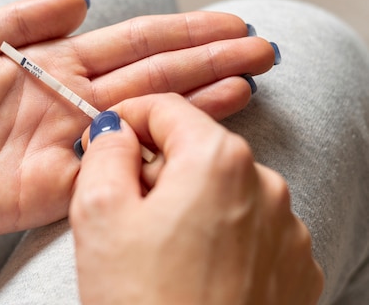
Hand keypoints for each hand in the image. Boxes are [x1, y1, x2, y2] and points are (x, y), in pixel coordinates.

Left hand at [0, 0, 276, 245]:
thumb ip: (22, 18)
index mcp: (49, 66)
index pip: (130, 43)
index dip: (180, 32)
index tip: (227, 22)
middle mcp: (68, 105)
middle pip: (153, 78)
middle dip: (207, 61)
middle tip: (261, 49)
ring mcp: (66, 147)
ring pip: (145, 120)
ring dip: (197, 102)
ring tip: (245, 83)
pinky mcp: (54, 189)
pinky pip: (114, 171)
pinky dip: (154, 156)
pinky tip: (194, 141)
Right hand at [70, 94, 323, 304]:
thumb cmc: (142, 303)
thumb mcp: (98, 214)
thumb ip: (106, 152)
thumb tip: (116, 130)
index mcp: (218, 160)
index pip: (168, 107)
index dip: (128, 116)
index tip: (106, 137)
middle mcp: (266, 185)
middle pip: (197, 148)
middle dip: (157, 165)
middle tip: (123, 205)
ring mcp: (287, 229)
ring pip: (224, 188)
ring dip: (188, 201)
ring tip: (157, 248)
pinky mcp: (294, 268)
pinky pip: (249, 228)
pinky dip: (219, 234)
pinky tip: (191, 269)